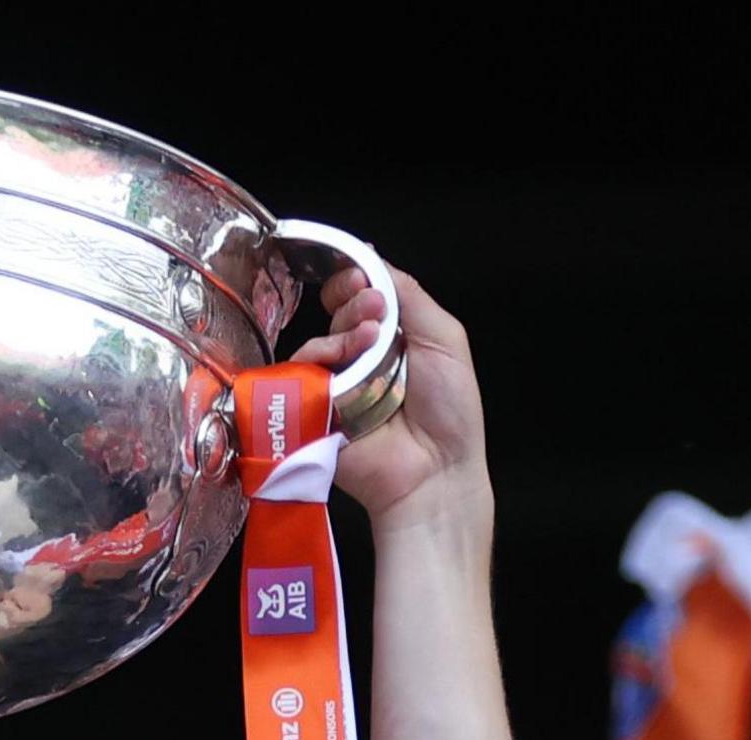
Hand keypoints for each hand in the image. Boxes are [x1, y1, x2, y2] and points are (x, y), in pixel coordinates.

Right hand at [297, 264, 484, 531]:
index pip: (363, 297)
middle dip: (352, 300)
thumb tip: (371, 259)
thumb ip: (410, 296)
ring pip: (320, 338)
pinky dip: (319, 357)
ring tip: (370, 341)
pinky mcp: (315, 409)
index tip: (362, 278)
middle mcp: (363, 358)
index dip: (357, 280)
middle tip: (373, 311)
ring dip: (344, 331)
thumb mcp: (445, 338)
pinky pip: (300, 372)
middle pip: (338, 311)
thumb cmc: (450, 410)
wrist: (435, 469)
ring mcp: (337, 383)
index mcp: (394, 339)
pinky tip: (345, 363)